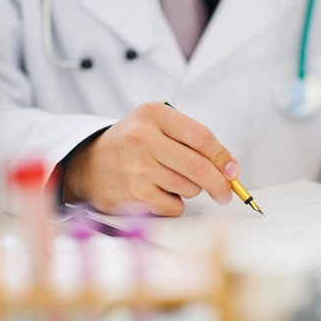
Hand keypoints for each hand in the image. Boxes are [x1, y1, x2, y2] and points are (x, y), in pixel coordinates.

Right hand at [63, 102, 237, 215]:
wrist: (88, 165)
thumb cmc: (133, 145)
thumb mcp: (157, 127)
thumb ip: (193, 141)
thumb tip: (230, 169)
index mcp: (153, 114)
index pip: (202, 137)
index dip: (223, 157)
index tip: (232, 170)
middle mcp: (142, 139)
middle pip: (199, 167)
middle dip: (220, 184)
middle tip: (226, 193)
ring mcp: (137, 168)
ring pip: (189, 187)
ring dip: (191, 190)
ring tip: (171, 181)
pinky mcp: (134, 195)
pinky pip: (174, 206)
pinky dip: (175, 204)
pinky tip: (158, 192)